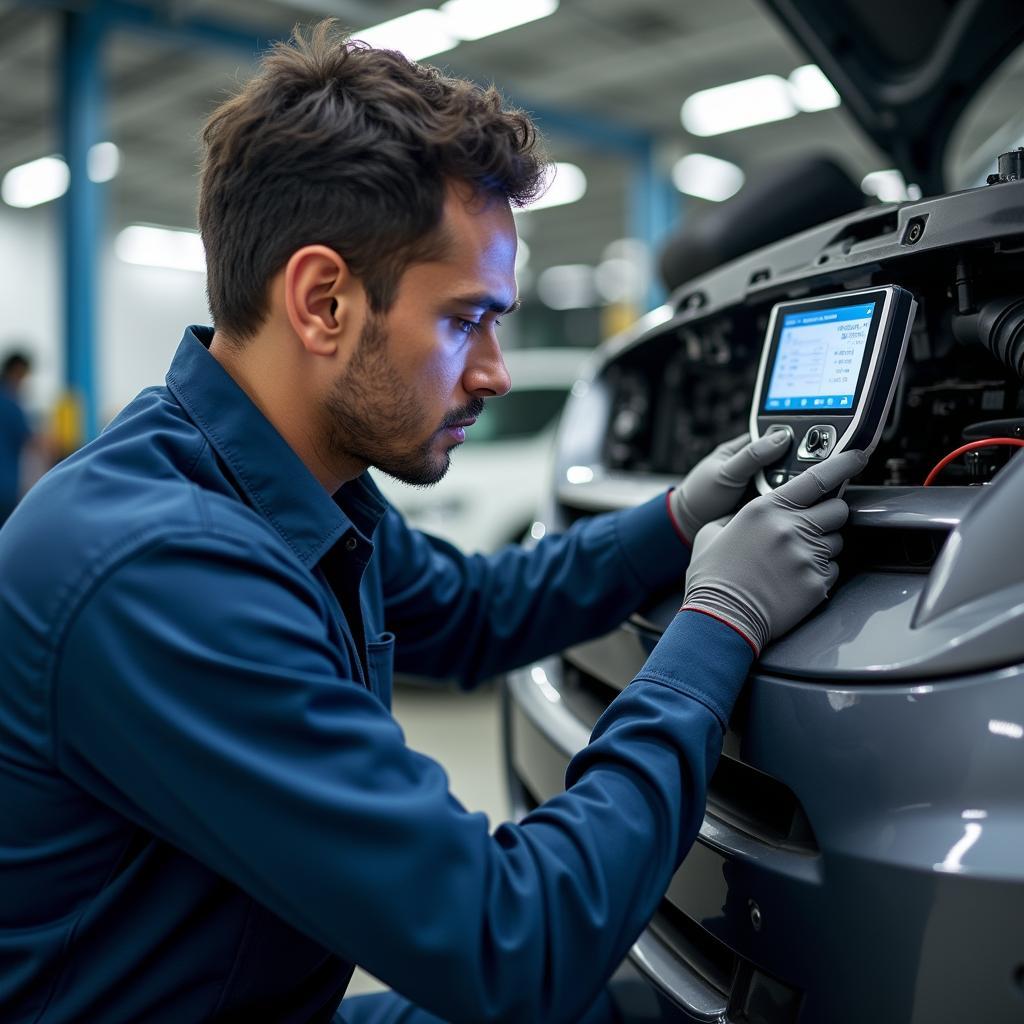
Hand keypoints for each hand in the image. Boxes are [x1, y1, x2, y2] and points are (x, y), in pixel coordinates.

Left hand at [669, 431, 791, 543]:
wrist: (690, 526)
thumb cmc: (701, 494)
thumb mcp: (726, 472)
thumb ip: (752, 456)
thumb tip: (781, 437)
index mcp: (744, 448)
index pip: (776, 436)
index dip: (792, 440)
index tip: (808, 446)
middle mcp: (756, 465)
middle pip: (785, 460)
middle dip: (794, 468)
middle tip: (801, 474)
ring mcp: (761, 485)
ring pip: (787, 481)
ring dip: (791, 486)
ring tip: (793, 491)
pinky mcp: (765, 503)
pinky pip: (782, 499)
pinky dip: (786, 502)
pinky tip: (791, 505)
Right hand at [682, 449, 867, 653]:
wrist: (720, 618)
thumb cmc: (713, 577)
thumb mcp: (713, 532)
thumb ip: (737, 515)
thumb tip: (749, 512)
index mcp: (766, 510)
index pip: (817, 478)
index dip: (844, 464)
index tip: (858, 457)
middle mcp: (791, 529)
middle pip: (838, 510)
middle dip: (829, 515)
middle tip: (812, 527)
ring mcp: (807, 557)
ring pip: (838, 541)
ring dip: (824, 546)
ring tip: (794, 561)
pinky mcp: (817, 584)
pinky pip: (834, 570)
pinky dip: (820, 573)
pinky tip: (794, 581)